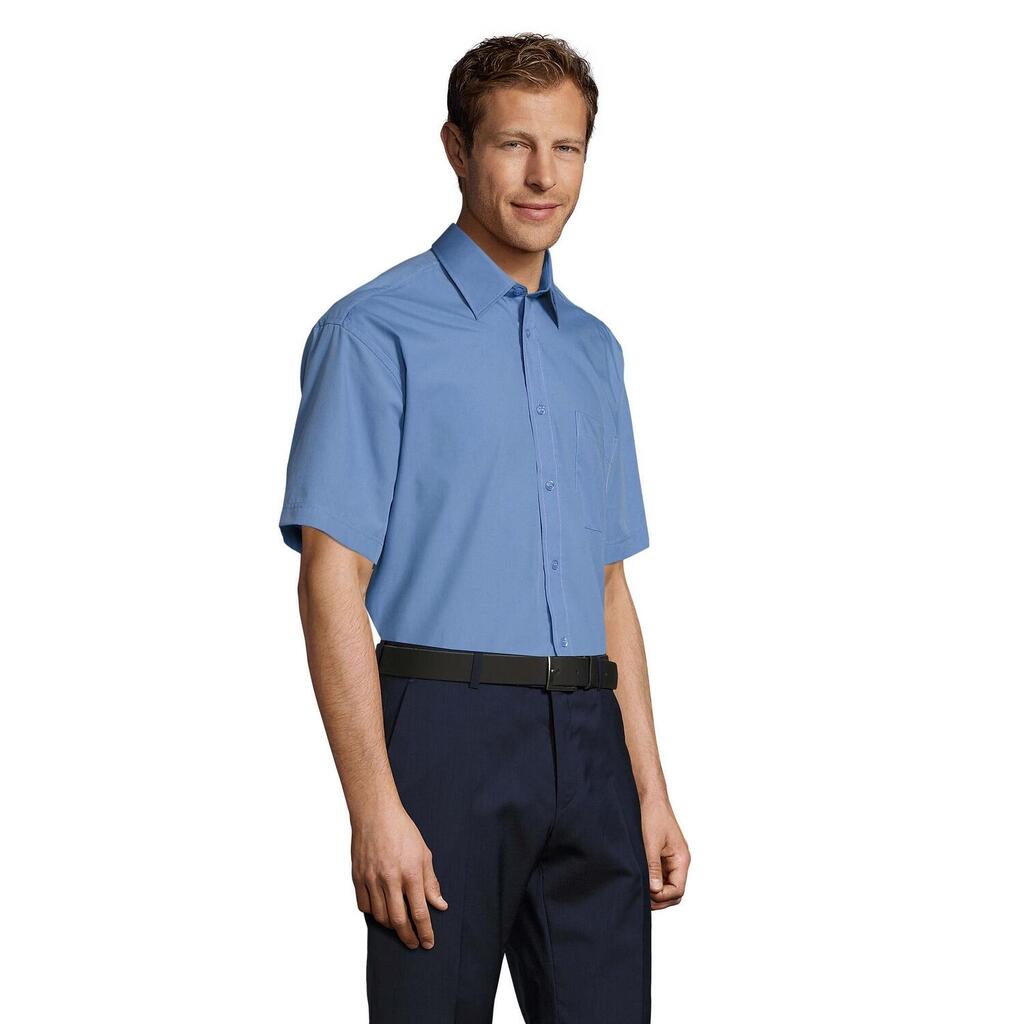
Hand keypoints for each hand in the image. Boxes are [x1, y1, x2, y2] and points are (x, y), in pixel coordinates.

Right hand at [351, 800, 447, 948]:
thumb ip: (431, 882)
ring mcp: (371, 879)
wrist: (375, 814)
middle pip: (398, 920)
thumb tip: (440, 905)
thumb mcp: (423, 854)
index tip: (428, 943)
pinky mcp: (357, 877)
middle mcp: (390, 879)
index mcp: (410, 872)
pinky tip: (381, 911)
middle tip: (414, 943)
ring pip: (380, 917)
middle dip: (408, 937)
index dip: (425, 932)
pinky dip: (373, 913)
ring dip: (391, 927)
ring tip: (399, 926)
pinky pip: (364, 906)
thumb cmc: (402, 831)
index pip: (419, 912)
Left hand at [640, 795, 689, 910]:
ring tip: (638, 888)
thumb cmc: (653, 815)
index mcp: (681, 859)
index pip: (677, 890)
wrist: (649, 797)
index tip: (646, 893)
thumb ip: (653, 867)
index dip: (662, 896)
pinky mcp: (661, 856)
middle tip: (640, 897)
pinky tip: (639, 879)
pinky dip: (651, 881)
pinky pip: (659, 876)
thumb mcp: (650, 843)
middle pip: (673, 892)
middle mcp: (678, 862)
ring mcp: (670, 860)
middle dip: (659, 898)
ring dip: (654, 891)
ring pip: (666, 885)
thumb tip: (654, 890)